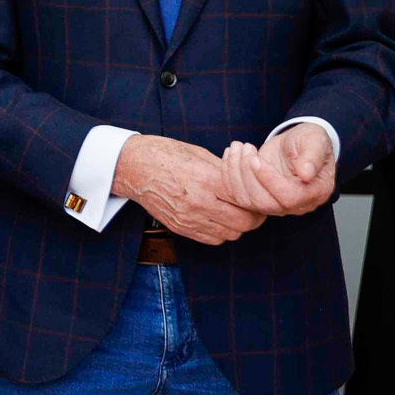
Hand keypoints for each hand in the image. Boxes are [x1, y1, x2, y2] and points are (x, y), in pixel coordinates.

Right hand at [110, 135, 265, 244]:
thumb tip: (248, 181)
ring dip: (238, 226)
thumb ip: (225, 172)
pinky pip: (212, 239)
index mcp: (206, 179)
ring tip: (235, 212)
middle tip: (254, 207)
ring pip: (230, 234)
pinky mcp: (179, 227)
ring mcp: (187, 218)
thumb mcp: (200, 155)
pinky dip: (221, 232)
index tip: (261, 194)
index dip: (259, 197)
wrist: (132, 166)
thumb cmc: (166, 154)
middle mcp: (198, 202)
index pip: (247, 198)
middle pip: (243, 222)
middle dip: (254, 216)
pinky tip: (218, 218)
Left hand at [219, 124, 334, 217]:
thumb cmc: (310, 140)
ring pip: (248, 200)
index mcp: (315, 192)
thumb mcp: (316, 140)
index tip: (255, 159)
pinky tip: (230, 153)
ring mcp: (275, 204)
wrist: (296, 144)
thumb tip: (306, 173)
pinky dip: (228, 174)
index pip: (289, 197)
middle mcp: (296, 205)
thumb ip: (312, 156)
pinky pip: (237, 194)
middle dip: (248, 175)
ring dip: (236, 173)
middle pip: (265, 202)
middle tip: (246, 148)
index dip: (269, 180)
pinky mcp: (258, 198)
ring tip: (238, 146)